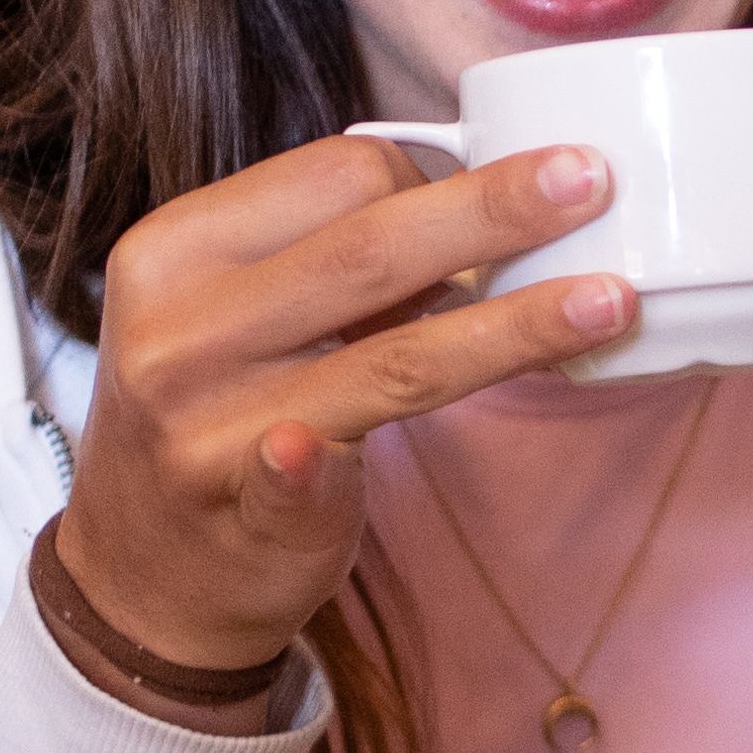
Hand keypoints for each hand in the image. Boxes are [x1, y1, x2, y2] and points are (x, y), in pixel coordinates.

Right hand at [50, 134, 640, 690]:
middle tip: (592, 179)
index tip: (523, 189)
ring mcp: (199, 425)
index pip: (332, 175)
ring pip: (388, 359)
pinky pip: (287, 479)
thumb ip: (330, 256)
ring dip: (509, 325)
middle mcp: (176, 329)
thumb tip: (488, 203)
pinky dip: (308, 468)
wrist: (143, 577)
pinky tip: (327, 455)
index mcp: (177, 249)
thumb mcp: (236, 311)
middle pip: (368, 250)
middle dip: (494, 210)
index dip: (443, 175)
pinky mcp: (233, 512)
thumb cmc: (221, 415)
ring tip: (609, 300)